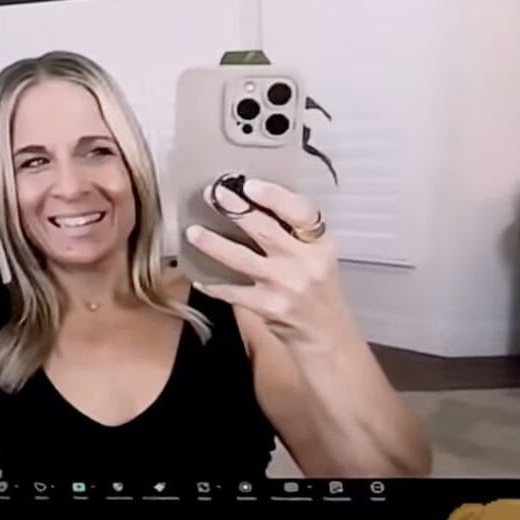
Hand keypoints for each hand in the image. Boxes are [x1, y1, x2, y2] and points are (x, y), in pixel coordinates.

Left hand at [185, 177, 347, 348]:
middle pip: (266, 230)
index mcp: (320, 243)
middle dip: (236, 210)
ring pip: (243, 259)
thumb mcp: (316, 254)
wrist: (325, 333)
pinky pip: (233, 291)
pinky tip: (199, 278)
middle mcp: (306, 263)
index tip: (250, 185)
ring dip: (214, 244)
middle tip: (214, 195)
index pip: (301, 211)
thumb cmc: (316, 287)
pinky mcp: (269, 308)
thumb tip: (250, 200)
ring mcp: (286, 286)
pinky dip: (214, 284)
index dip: (274, 196)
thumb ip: (292, 231)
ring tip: (194, 231)